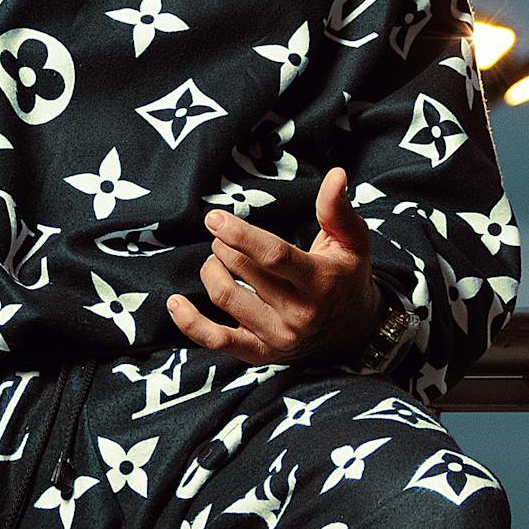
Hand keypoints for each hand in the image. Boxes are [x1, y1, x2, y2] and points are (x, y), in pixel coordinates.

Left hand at [167, 167, 381, 365]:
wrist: (353, 331)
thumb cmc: (346, 276)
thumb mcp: (352, 241)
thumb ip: (337, 209)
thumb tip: (337, 174)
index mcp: (320, 282)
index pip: (274, 256)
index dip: (240, 235)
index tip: (214, 218)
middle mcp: (299, 313)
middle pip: (243, 271)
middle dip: (225, 246)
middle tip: (224, 237)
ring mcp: (277, 337)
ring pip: (225, 296)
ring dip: (211, 270)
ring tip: (217, 260)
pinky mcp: (259, 354)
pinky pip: (215, 340)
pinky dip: (189, 322)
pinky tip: (175, 302)